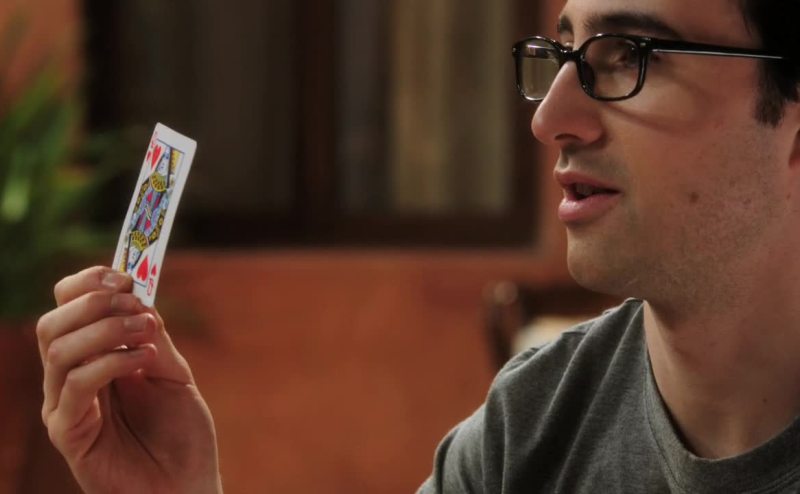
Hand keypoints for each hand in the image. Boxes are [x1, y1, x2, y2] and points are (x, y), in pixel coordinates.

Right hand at [36, 266, 222, 493]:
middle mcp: (70, 379)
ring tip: (147, 333)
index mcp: (92, 358)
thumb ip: (154, 337)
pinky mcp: (68, 433)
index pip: (67, 309)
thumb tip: (140, 297)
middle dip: (93, 302)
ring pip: (58, 348)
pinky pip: (75, 384)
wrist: (188, 486)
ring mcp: (64, 406)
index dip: (88, 284)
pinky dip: (111, 361)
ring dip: (106, 329)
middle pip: (52, 322)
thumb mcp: (173, 373)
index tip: (123, 276)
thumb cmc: (182, 434)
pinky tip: (145, 360)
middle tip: (134, 303)